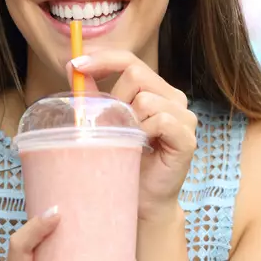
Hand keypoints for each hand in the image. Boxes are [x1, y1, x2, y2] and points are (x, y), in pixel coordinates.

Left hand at [66, 51, 197, 222]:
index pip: (130, 60)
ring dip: (128, 119)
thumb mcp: (107, 122)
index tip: (76, 64)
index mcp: (156, 90)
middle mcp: (174, 98)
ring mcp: (185, 117)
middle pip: (136, 74)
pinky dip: (144, 132)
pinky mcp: (187, 138)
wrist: (142, 201)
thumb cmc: (126, 162)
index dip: (103, 59)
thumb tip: (73, 67)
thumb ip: (95, 96)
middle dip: (115, 97)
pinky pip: (161, 121)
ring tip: (128, 140)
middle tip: (110, 124)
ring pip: (146, 98)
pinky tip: (142, 146)